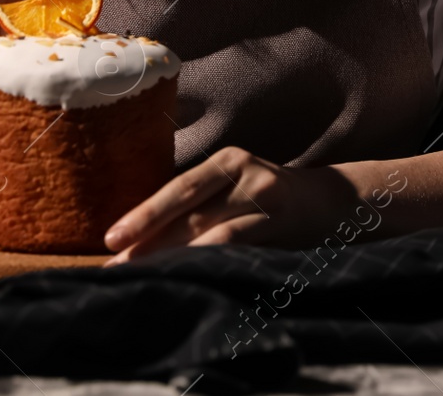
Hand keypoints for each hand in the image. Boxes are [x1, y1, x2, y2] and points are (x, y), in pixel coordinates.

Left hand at [100, 147, 363, 264]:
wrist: (332, 203)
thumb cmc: (266, 197)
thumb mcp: (233, 186)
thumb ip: (198, 204)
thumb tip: (140, 238)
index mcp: (228, 161)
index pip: (178, 190)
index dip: (144, 215)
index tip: (111, 240)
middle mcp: (248, 175)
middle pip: (191, 215)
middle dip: (151, 245)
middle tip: (116, 271)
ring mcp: (268, 202)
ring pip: (216, 237)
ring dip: (178, 260)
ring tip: (148, 280)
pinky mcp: (283, 230)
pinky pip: (243, 252)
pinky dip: (215, 266)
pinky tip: (194, 281)